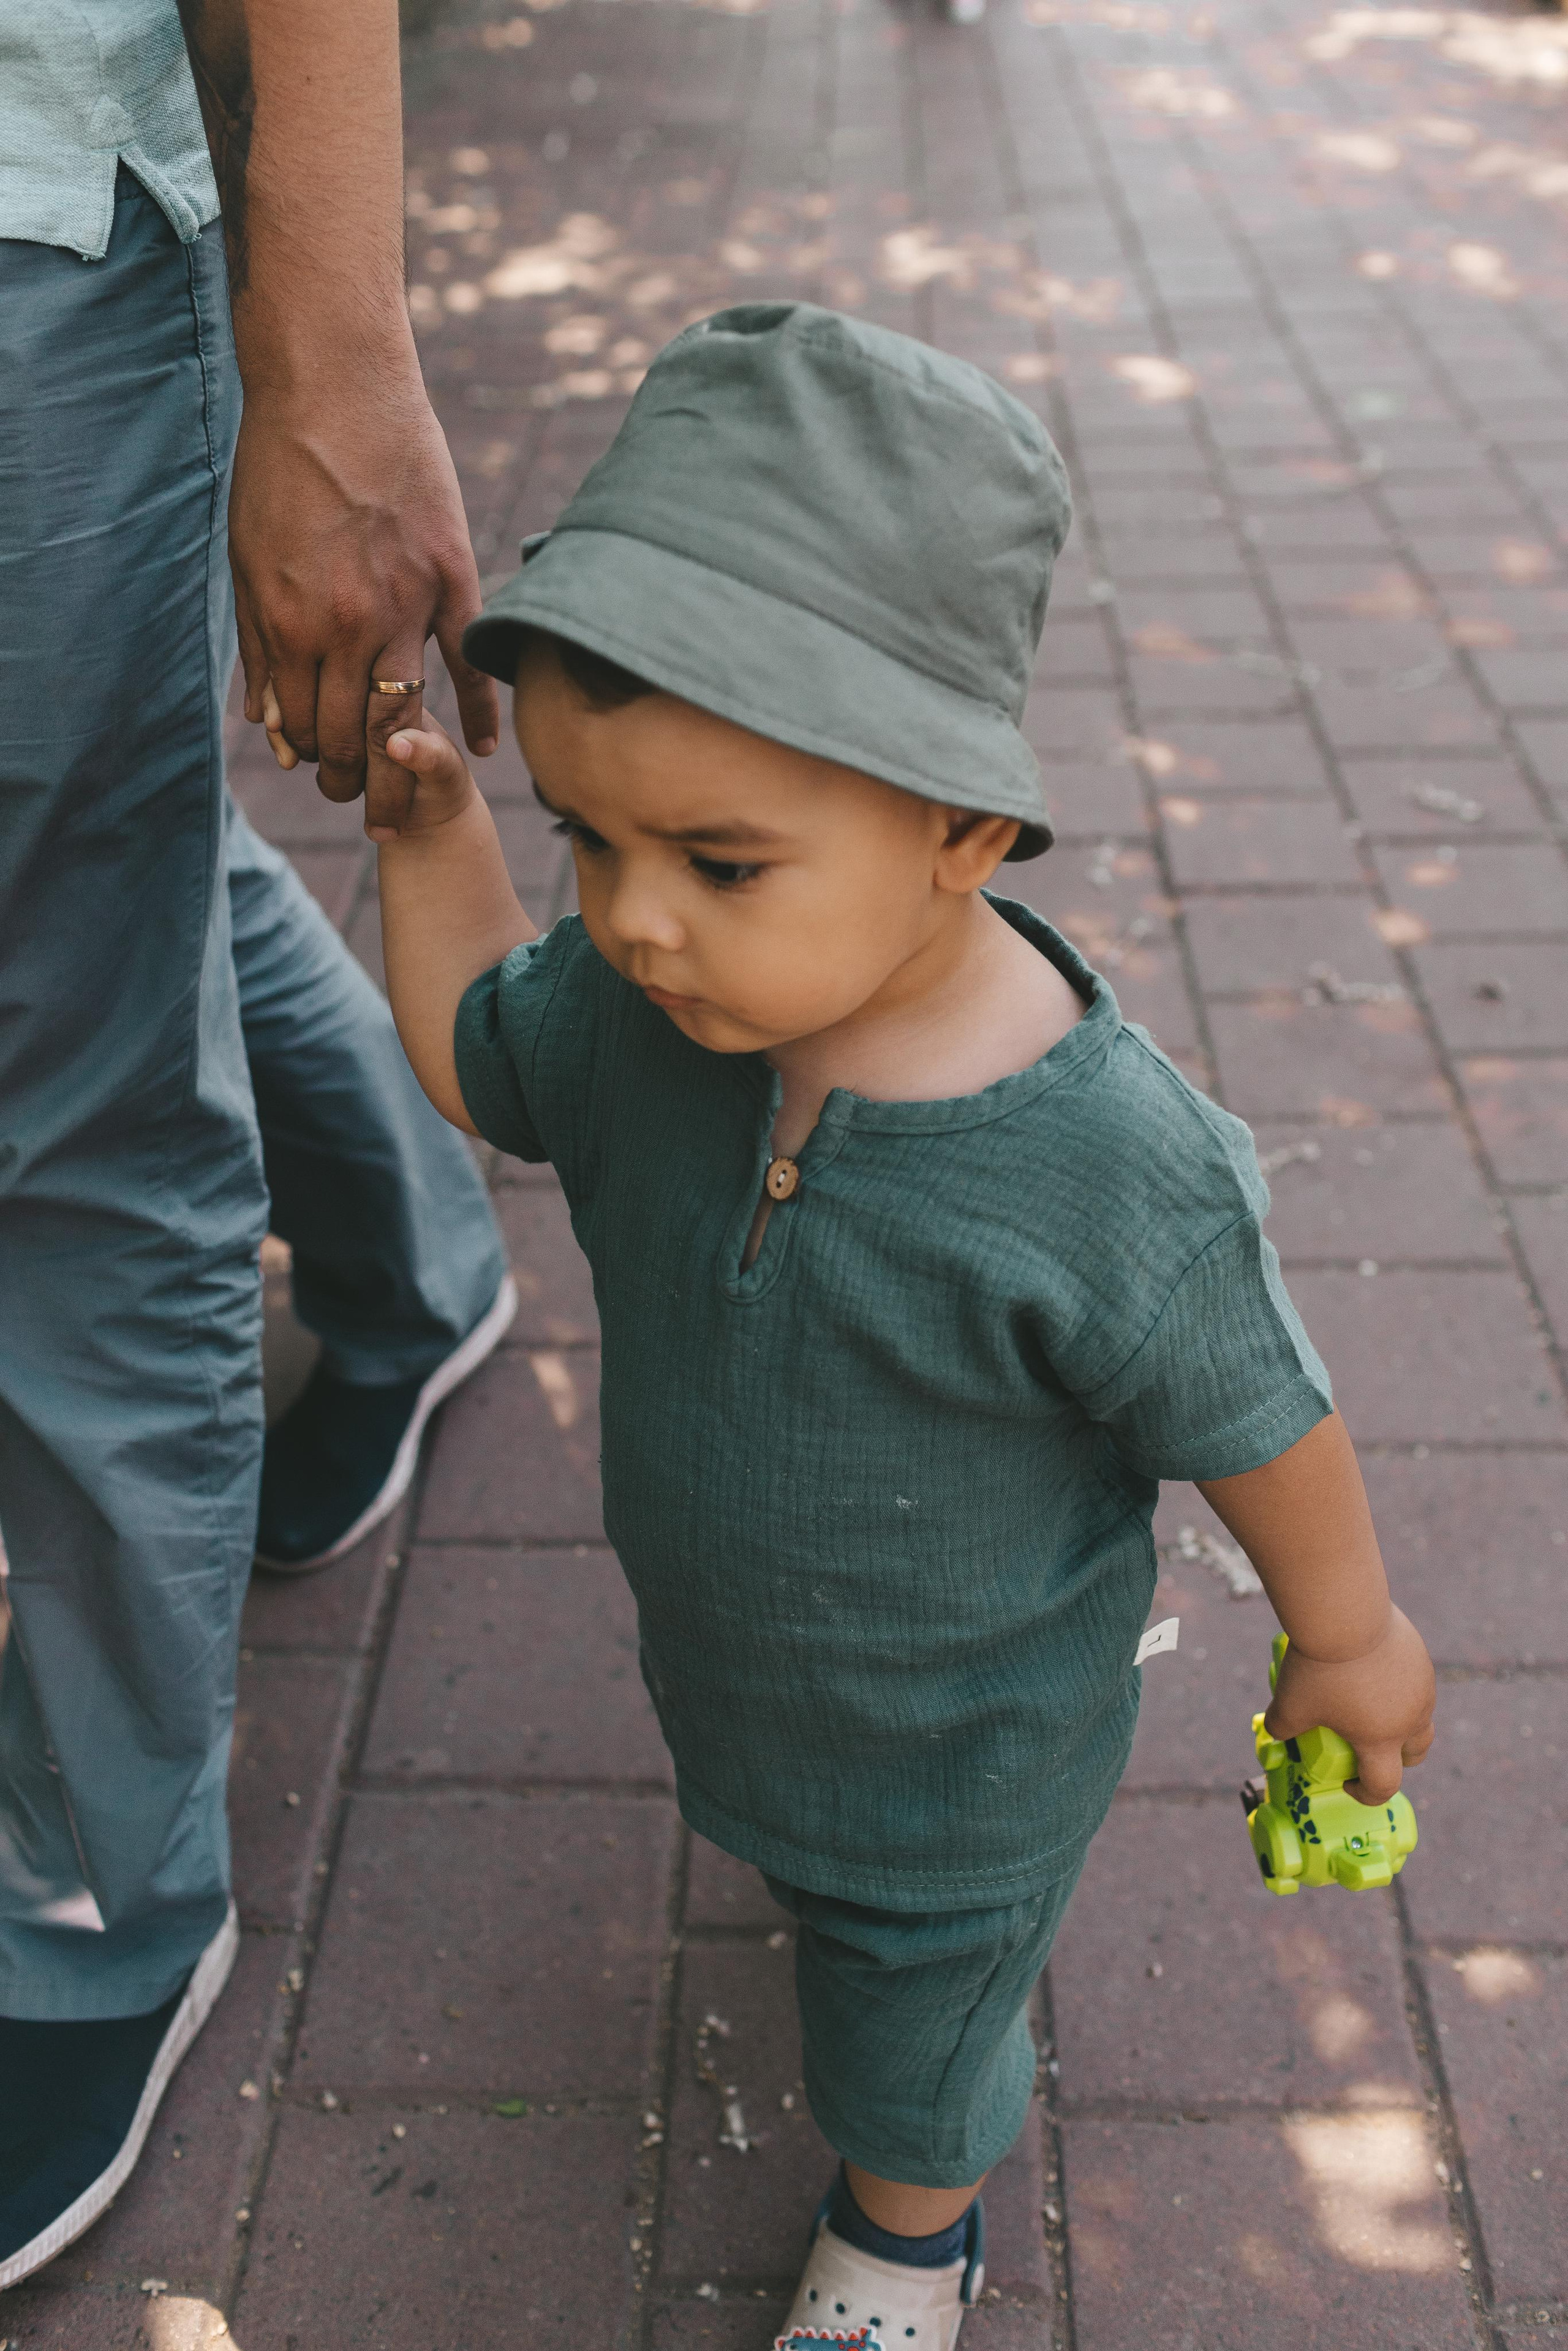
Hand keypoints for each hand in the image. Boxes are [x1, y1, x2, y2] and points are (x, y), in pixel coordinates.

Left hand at [228, 378, 498, 834]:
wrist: (334, 387)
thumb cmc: (281, 468)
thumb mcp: (249, 562)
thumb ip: (260, 647)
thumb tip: (268, 726)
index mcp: (290, 624)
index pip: (304, 726)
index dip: (310, 757)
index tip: (318, 770)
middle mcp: (347, 627)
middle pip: (354, 737)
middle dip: (354, 780)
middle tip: (361, 802)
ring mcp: (405, 606)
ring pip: (407, 716)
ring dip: (402, 768)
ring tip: (404, 795)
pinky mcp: (452, 579)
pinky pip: (468, 663)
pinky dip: (475, 713)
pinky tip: (479, 750)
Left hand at [1264, 1606, 1435, 1804]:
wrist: (1344, 1614)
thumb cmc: (1319, 1667)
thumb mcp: (1290, 1703)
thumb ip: (1281, 1726)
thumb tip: (1275, 1732)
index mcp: (1381, 1740)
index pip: (1384, 1786)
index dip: (1367, 1793)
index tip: (1348, 1782)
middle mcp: (1409, 1718)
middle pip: (1415, 1754)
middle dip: (1397, 1760)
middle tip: (1368, 1747)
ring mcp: (1421, 1687)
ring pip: (1421, 1717)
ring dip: (1403, 1722)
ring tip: (1372, 1706)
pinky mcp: (1420, 1658)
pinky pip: (1417, 1683)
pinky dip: (1401, 1688)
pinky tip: (1375, 1671)